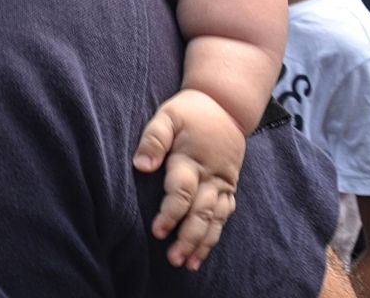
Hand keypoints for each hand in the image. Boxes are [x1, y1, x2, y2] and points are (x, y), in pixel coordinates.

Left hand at [133, 89, 244, 270]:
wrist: (225, 105)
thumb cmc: (190, 111)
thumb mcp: (168, 115)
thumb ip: (154, 139)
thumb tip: (140, 165)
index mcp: (192, 159)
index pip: (182, 192)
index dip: (170, 213)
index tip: (157, 231)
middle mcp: (210, 176)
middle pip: (200, 212)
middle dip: (187, 237)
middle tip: (173, 258)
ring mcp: (222, 184)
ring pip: (214, 219)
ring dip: (202, 243)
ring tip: (188, 264)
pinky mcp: (229, 187)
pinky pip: (225, 215)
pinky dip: (215, 235)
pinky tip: (203, 252)